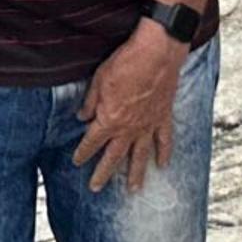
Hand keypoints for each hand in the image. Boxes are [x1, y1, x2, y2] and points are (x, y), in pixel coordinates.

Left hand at [69, 22, 186, 191]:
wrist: (157, 52)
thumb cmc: (127, 62)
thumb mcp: (99, 79)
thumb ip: (91, 102)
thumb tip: (83, 116)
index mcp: (109, 120)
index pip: (92, 142)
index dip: (83, 153)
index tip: (77, 161)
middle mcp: (128, 128)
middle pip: (114, 156)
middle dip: (103, 173)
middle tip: (96, 187)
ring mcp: (148, 125)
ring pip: (140, 155)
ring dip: (136, 174)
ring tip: (133, 189)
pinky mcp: (163, 117)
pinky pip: (164, 140)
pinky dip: (164, 153)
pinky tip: (163, 165)